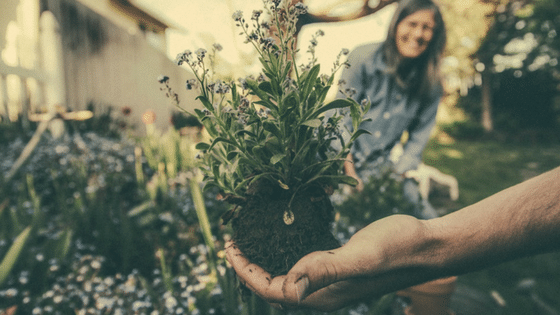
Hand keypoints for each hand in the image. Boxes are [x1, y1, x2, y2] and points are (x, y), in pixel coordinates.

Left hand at [225, 215, 428, 311]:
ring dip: (266, 261)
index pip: (271, 291)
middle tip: (234, 241)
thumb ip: (326, 270)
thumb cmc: (399, 249)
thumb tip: (289, 287)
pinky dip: (288, 252)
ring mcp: (334, 281)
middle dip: (250, 268)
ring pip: (289, 276)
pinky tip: (285, 236)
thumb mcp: (362, 257)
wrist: (428, 245)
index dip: (246, 271)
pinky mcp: (342, 266)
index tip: (229, 246)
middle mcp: (325, 293)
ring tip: (251, 240)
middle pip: (275, 287)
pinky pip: (305, 264)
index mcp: (324, 295)